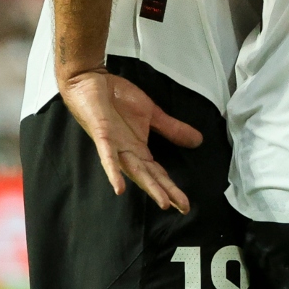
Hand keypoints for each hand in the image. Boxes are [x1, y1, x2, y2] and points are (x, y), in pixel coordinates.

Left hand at [59, 68, 203, 211]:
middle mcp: (127, 152)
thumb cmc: (117, 97)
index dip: (171, 188)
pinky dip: (114, 172)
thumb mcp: (152, 113)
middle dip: (166, 192)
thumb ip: (172, 129)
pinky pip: (108, 157)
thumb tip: (198, 140)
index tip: (185, 204)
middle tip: (183, 208)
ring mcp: (115, 146)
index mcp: (138, 148)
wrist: (90, 80)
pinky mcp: (103, 136)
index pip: (158, 173)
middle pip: (149, 176)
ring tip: (163, 202)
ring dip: (148, 186)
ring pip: (133, 170)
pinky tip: (119, 188)